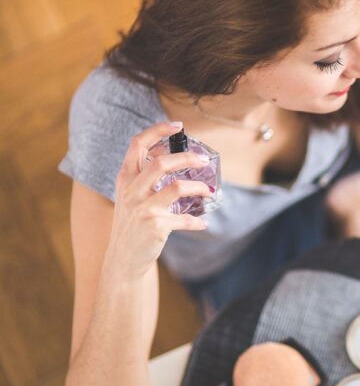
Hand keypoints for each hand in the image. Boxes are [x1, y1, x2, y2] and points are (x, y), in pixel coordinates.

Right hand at [102, 122, 211, 278]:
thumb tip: (172, 155)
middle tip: (203, 160)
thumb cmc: (132, 224)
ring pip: (177, 187)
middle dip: (187, 157)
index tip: (178, 126)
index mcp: (125, 179)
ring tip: (209, 191)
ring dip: (199, 187)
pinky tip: (202, 223)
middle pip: (161, 163)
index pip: (137, 144)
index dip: (157, 131)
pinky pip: (184, 219)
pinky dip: (197, 221)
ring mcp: (143, 209)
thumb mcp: (130, 196)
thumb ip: (144, 177)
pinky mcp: (155, 227)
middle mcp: (132, 191)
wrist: (123, 258)